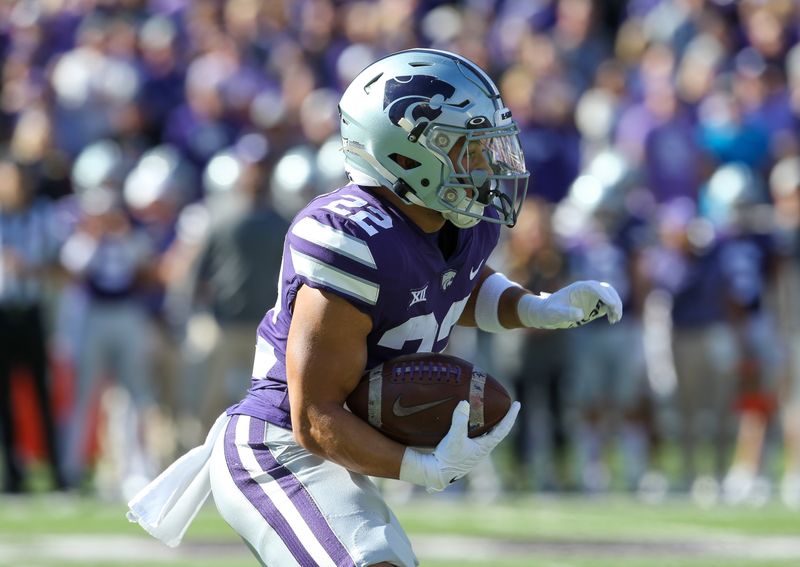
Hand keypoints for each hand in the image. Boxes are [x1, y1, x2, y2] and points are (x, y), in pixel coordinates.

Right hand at [399, 400, 519, 492]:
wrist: (436, 473)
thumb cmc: (448, 457)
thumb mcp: (454, 437)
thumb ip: (459, 420)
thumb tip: (465, 403)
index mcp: (485, 446)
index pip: (504, 429)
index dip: (511, 416)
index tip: (517, 403)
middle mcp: (483, 449)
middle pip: (498, 431)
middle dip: (503, 418)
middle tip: (506, 404)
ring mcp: (475, 452)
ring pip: (488, 434)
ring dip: (491, 423)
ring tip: (491, 411)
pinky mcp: (466, 452)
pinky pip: (477, 437)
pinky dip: (479, 427)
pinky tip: (471, 422)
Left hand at [518, 280, 622, 328]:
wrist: (547, 313)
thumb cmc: (549, 311)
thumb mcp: (554, 313)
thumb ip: (566, 313)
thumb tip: (580, 314)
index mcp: (578, 287)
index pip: (594, 287)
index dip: (604, 294)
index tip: (611, 305)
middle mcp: (587, 289)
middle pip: (606, 289)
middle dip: (613, 300)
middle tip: (615, 313)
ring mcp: (592, 296)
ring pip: (610, 296)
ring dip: (615, 305)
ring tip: (614, 319)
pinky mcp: (594, 304)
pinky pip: (608, 304)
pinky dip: (613, 310)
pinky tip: (612, 320)